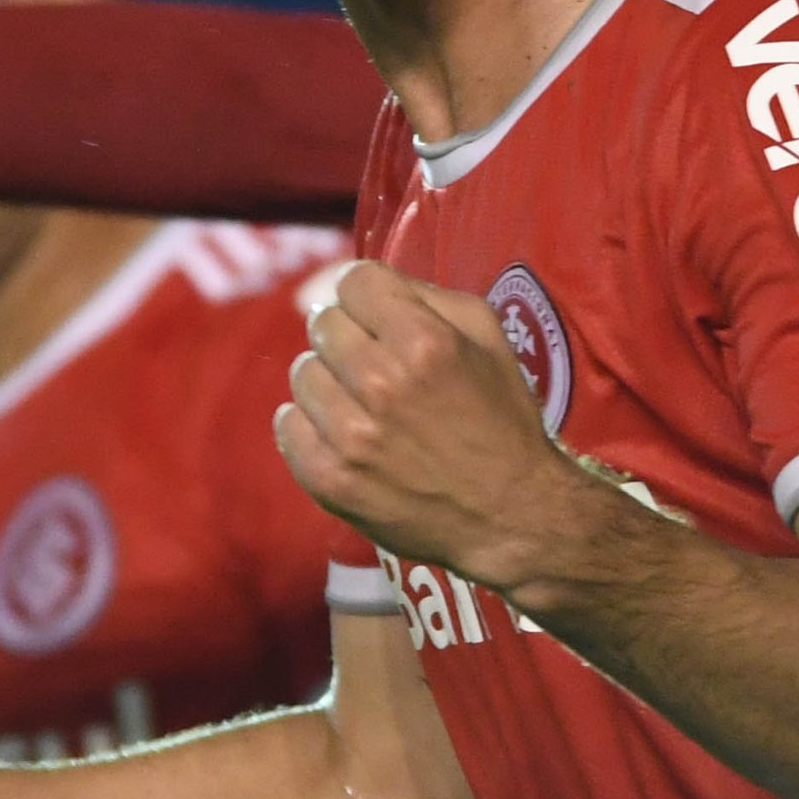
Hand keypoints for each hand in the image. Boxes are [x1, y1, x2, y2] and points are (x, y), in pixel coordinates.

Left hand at [275, 261, 603, 588]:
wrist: (510, 516)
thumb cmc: (503, 422)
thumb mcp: (489, 339)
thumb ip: (429, 296)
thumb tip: (364, 282)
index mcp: (423, 341)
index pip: (353, 282)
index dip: (367, 297)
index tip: (377, 317)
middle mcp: (381, 383)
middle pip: (323, 324)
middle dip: (349, 337)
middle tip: (376, 366)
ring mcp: (350, 436)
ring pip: (302, 373)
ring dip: (329, 382)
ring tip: (363, 405)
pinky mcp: (329, 479)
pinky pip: (287, 425)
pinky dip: (308, 426)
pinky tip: (342, 436)